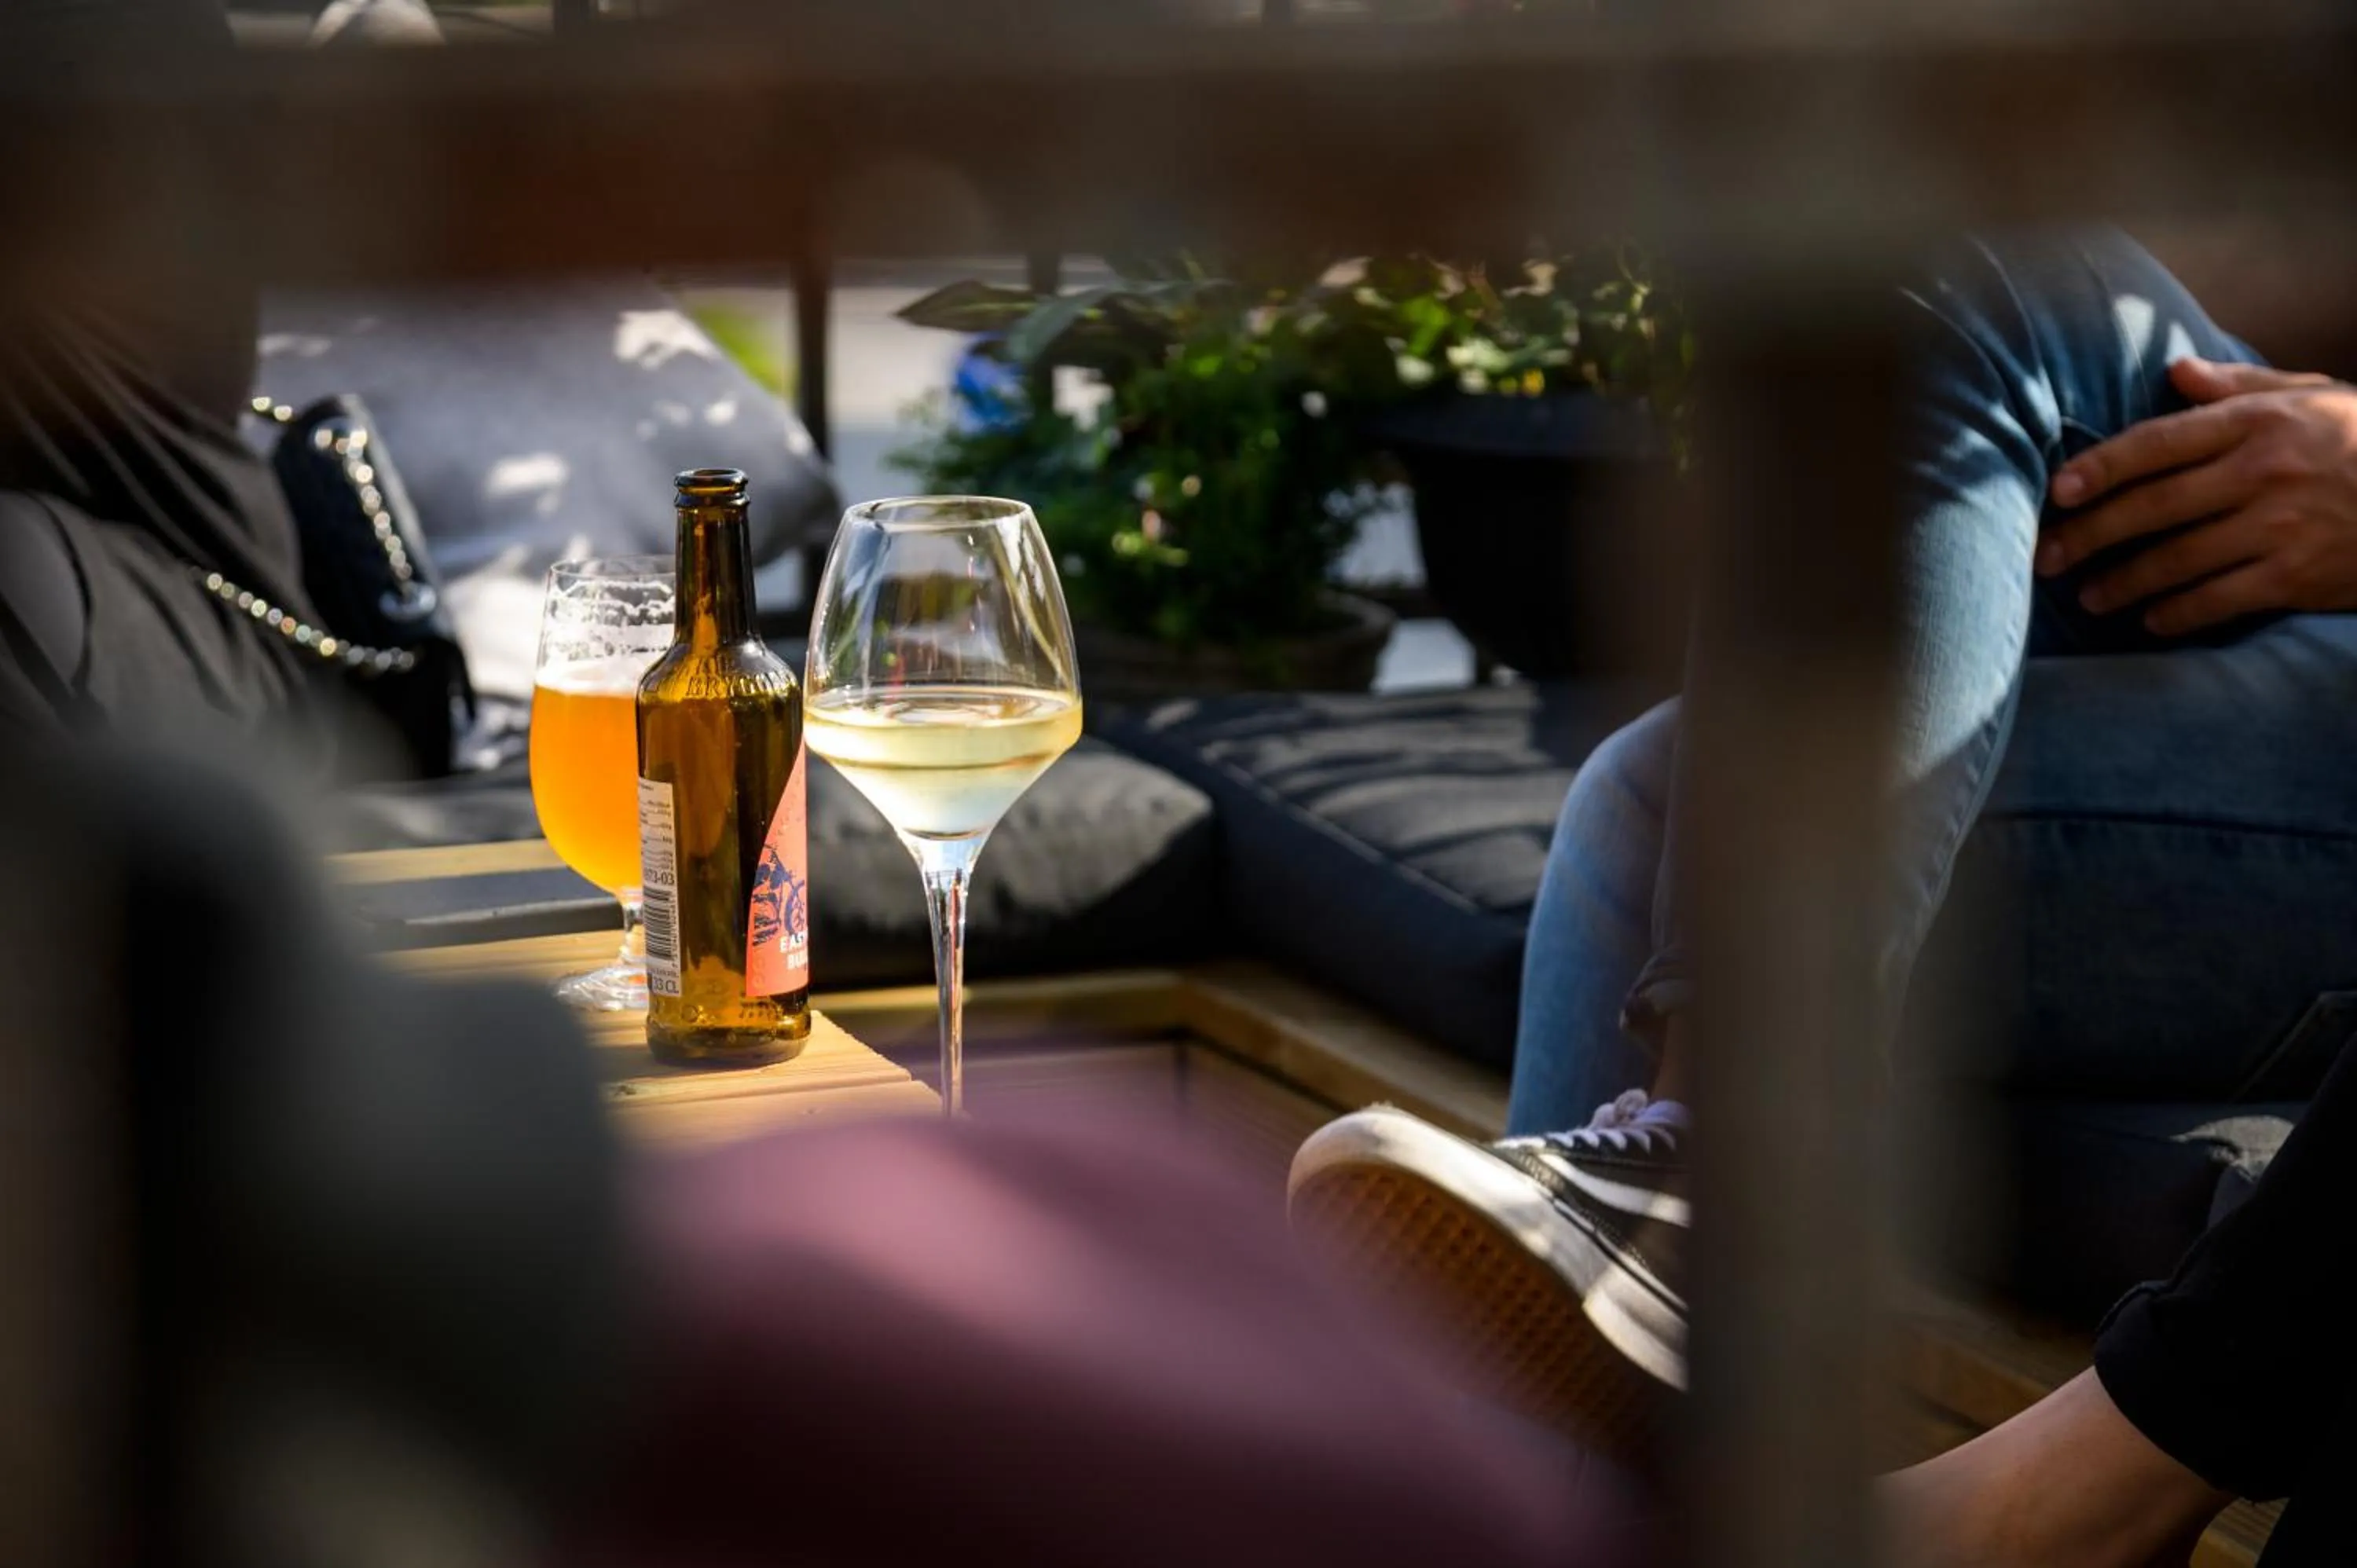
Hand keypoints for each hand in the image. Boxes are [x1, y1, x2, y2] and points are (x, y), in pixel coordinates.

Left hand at [2037, 358, 2356, 635]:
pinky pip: (2219, 599)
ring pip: (2177, 560)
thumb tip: (2173, 371)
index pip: (2159, 442)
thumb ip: (2240, 385)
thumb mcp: (2313, 397)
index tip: (2057, 490)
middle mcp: (2264, 471)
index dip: (2101, 468)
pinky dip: (2178, 613)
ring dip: (2123, 582)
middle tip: (2046, 556)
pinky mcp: (2300, 575)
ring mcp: (2282, 525)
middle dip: (2089, 535)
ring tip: (2089, 596)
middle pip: (2153, 506)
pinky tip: (2151, 620)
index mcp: (2260, 420)